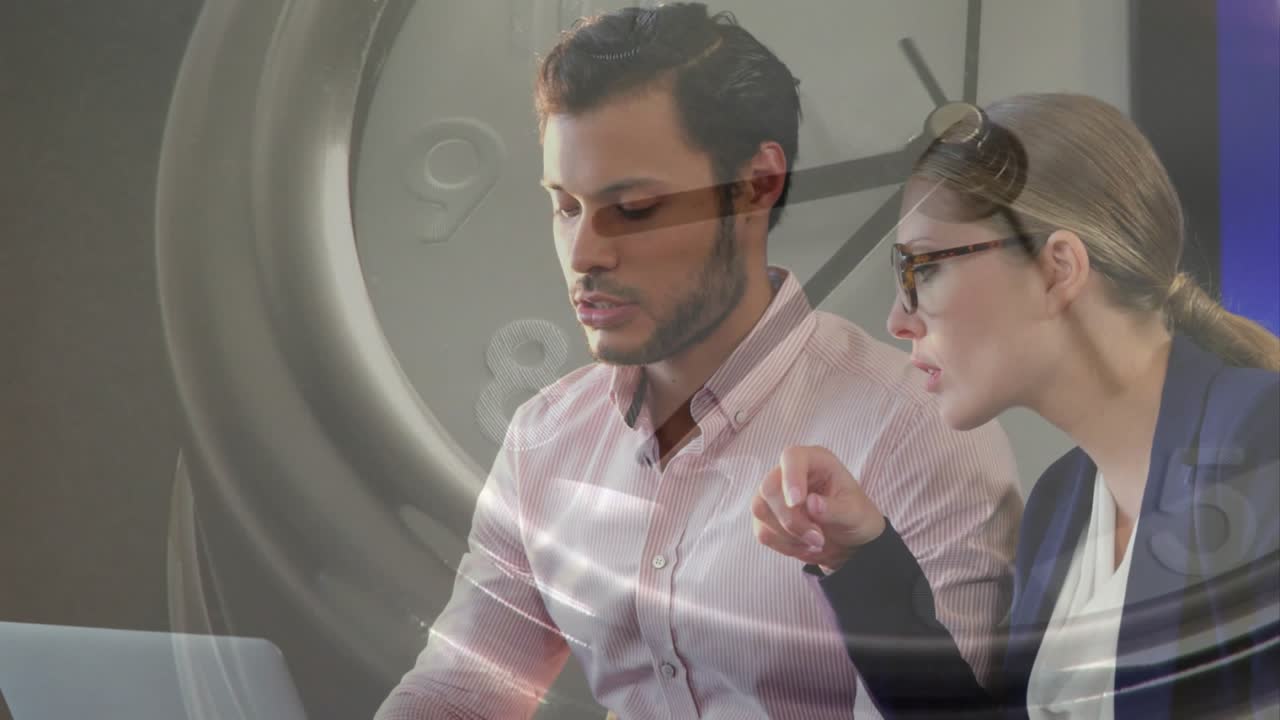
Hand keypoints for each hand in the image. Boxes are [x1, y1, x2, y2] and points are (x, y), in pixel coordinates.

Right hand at [751, 445, 886, 572]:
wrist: (849, 541)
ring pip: (761, 510)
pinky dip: (784, 545)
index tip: (796, 503)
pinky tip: (804, 547)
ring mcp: (774, 495)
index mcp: (815, 461)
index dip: (790, 478)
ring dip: (788, 534)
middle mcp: (789, 473)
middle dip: (791, 520)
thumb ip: (835, 508)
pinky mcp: (767, 517)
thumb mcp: (854, 513)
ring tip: (816, 543)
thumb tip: (811, 504)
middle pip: (769, 488)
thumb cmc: (855, 517)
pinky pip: (763, 532)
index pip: (792, 457)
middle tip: (818, 538)